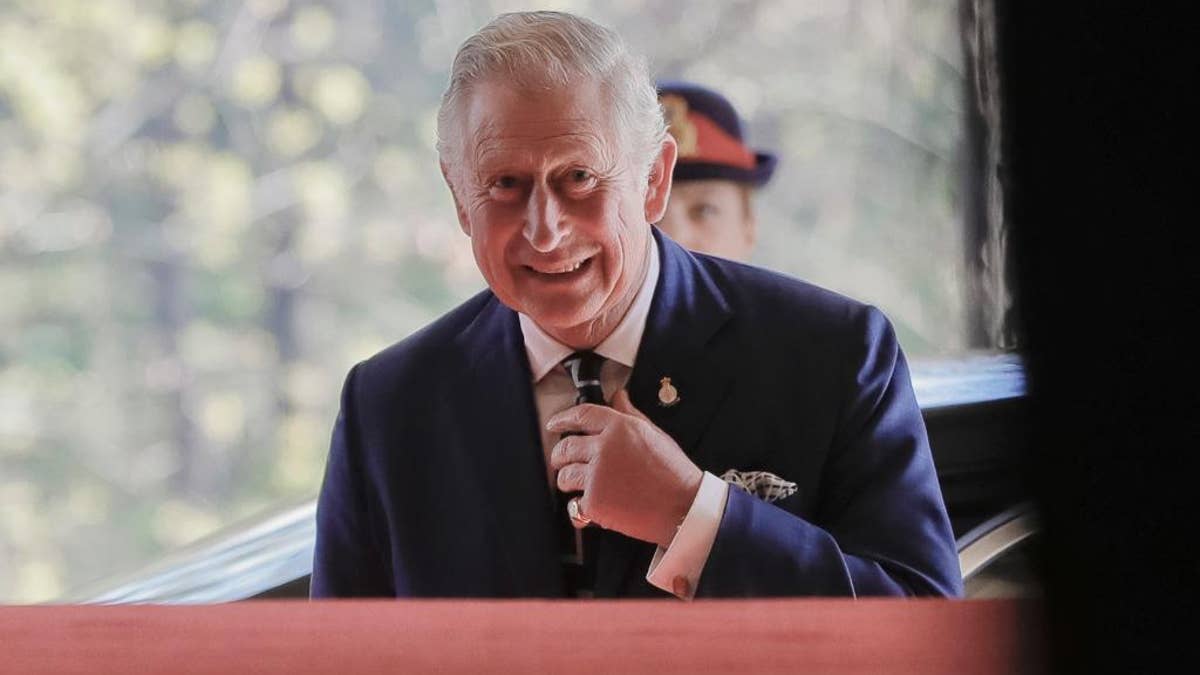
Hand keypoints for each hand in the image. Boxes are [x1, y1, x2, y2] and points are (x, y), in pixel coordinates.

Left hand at [547, 389, 702, 547]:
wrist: (683, 507)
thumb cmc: (674, 473)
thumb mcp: (655, 434)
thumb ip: (630, 414)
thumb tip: (618, 397)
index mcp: (619, 427)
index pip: (582, 415)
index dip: (563, 419)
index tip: (554, 424)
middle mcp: (604, 448)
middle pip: (565, 446)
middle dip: (560, 454)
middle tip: (562, 461)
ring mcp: (597, 475)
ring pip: (564, 475)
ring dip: (567, 481)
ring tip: (578, 486)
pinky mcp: (595, 502)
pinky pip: (574, 505)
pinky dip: (579, 509)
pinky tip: (590, 509)